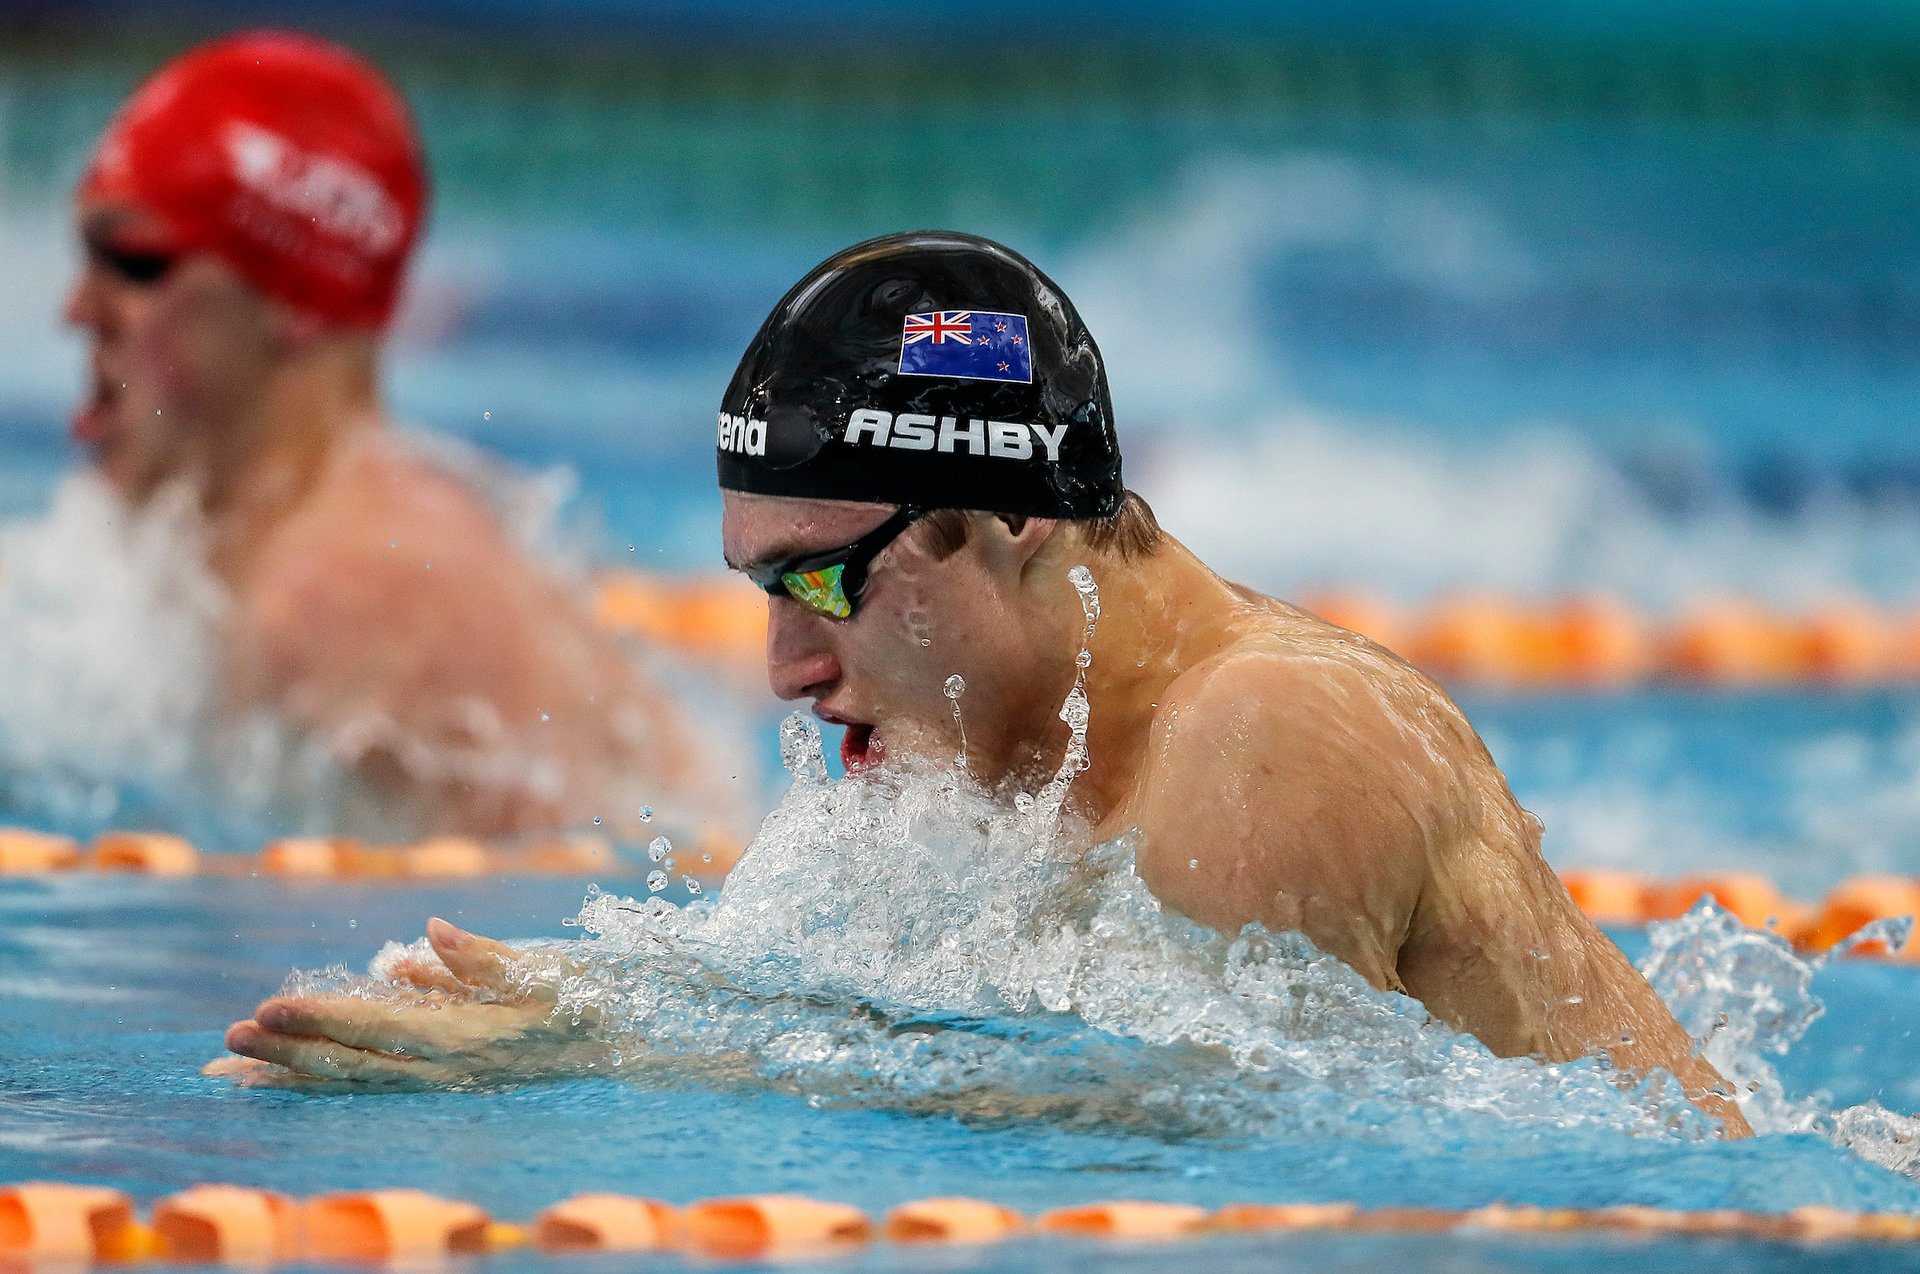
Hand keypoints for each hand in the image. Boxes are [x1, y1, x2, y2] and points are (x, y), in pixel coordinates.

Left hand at [209, 918, 599, 1088]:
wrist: (620, 1045)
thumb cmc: (585, 998)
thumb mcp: (545, 970)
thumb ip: (479, 957)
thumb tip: (423, 937)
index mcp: (470, 1038)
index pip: (381, 1027)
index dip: (324, 1017)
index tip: (271, 1006)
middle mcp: (448, 1068)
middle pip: (355, 1064)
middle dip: (289, 1052)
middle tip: (228, 1037)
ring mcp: (442, 1078)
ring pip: (355, 1079)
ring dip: (294, 1072)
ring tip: (234, 1065)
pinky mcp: (441, 1076)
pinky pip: (373, 1077)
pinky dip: (326, 1073)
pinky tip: (287, 1066)